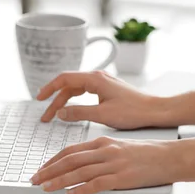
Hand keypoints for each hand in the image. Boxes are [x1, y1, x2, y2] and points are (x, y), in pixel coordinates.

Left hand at [30, 137, 173, 193]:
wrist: (167, 156)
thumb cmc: (145, 152)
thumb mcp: (118, 145)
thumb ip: (99, 152)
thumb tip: (81, 162)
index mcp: (102, 142)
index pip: (71, 150)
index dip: (53, 160)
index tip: (42, 168)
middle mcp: (104, 150)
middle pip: (70, 160)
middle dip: (49, 170)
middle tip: (35, 178)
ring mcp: (112, 164)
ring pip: (79, 172)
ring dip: (59, 180)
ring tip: (46, 187)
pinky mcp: (121, 178)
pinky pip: (96, 184)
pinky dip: (81, 189)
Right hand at [37, 70, 164, 129]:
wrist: (155, 111)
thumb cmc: (133, 111)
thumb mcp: (102, 115)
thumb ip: (78, 113)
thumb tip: (60, 113)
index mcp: (94, 78)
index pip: (64, 79)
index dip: (49, 88)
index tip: (39, 99)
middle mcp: (97, 77)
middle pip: (68, 85)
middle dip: (55, 100)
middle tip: (46, 116)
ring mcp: (102, 82)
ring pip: (76, 89)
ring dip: (64, 101)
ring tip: (55, 116)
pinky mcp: (107, 89)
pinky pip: (85, 92)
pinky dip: (75, 101)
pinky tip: (72, 110)